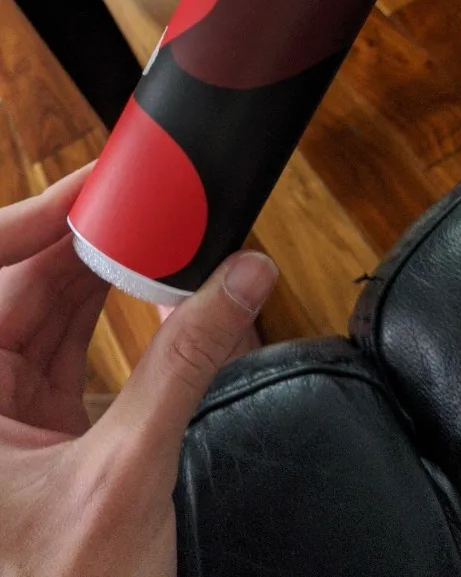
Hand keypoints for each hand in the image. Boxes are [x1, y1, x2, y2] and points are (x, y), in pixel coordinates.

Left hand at [0, 167, 277, 575]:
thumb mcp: (127, 470)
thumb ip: (186, 364)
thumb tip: (238, 280)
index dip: (30, 221)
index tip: (89, 189)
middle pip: (21, 285)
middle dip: (82, 241)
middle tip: (137, 201)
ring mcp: (4, 410)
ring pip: (47, 309)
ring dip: (100, 272)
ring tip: (151, 233)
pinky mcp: (38, 421)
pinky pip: (68, 341)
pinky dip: (109, 311)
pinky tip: (146, 285)